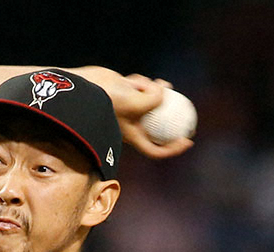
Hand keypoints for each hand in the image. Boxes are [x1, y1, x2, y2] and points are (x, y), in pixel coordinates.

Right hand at [77, 67, 193, 159]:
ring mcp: (129, 109)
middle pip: (157, 123)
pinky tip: (133, 80)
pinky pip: (141, 88)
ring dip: (154, 91)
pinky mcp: (125, 94)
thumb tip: (165, 91)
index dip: (172, 149)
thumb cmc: (108, 100)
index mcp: (132, 136)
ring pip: (150, 101)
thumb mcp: (135, 103)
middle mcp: (131, 125)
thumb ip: (154, 99)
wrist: (86, 86)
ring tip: (150, 84)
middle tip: (183, 105)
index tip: (187, 140)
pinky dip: (141, 83)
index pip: (154, 150)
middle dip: (169, 114)